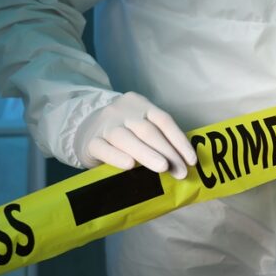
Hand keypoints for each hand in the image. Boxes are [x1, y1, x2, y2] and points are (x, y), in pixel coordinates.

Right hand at [77, 92, 196, 178]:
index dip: (179, 140)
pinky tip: (129, 165)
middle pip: (148, 131)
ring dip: (147, 154)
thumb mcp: (139, 125)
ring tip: (163, 168)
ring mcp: (105, 125)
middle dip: (168, 152)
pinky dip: (117, 157)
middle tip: (181, 172)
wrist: (84, 129)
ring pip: (126, 138)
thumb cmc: (122, 131)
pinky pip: (104, 148)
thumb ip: (157, 137)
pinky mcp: (90, 141)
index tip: (191, 160)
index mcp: (140, 104)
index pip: (163, 120)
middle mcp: (123, 111)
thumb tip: (182, 162)